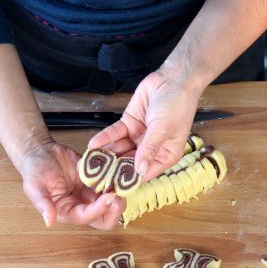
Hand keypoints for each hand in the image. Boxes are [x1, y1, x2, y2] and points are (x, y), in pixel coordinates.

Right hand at [18, 140, 124, 229]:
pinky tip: (119, 171)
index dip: (99, 209)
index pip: (86, 217)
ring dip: (119, 196)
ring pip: (111, 204)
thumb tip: (49, 222)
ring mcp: (91, 194)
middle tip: (119, 194)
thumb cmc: (34, 170)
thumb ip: (43, 203)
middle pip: (104, 219)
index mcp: (66, 212)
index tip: (109, 196)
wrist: (41, 151)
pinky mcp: (97, 181)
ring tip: (122, 181)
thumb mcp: (34, 186)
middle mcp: (81, 207)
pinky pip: (111, 185)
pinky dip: (117, 181)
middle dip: (114, 210)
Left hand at [88, 67, 202, 179]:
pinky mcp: (129, 123)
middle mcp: (150, 149)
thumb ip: (149, 149)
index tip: (112, 188)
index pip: (144, 173)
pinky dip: (104, 138)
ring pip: (119, 149)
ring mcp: (138, 136)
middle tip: (94, 178)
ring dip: (106, 155)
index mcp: (165, 155)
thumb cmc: (177, 105)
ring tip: (89, 164)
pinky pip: (115, 133)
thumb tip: (139, 171)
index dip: (129, 181)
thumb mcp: (163, 129)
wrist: (173, 79)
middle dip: (112, 170)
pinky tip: (93, 144)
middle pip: (129, 163)